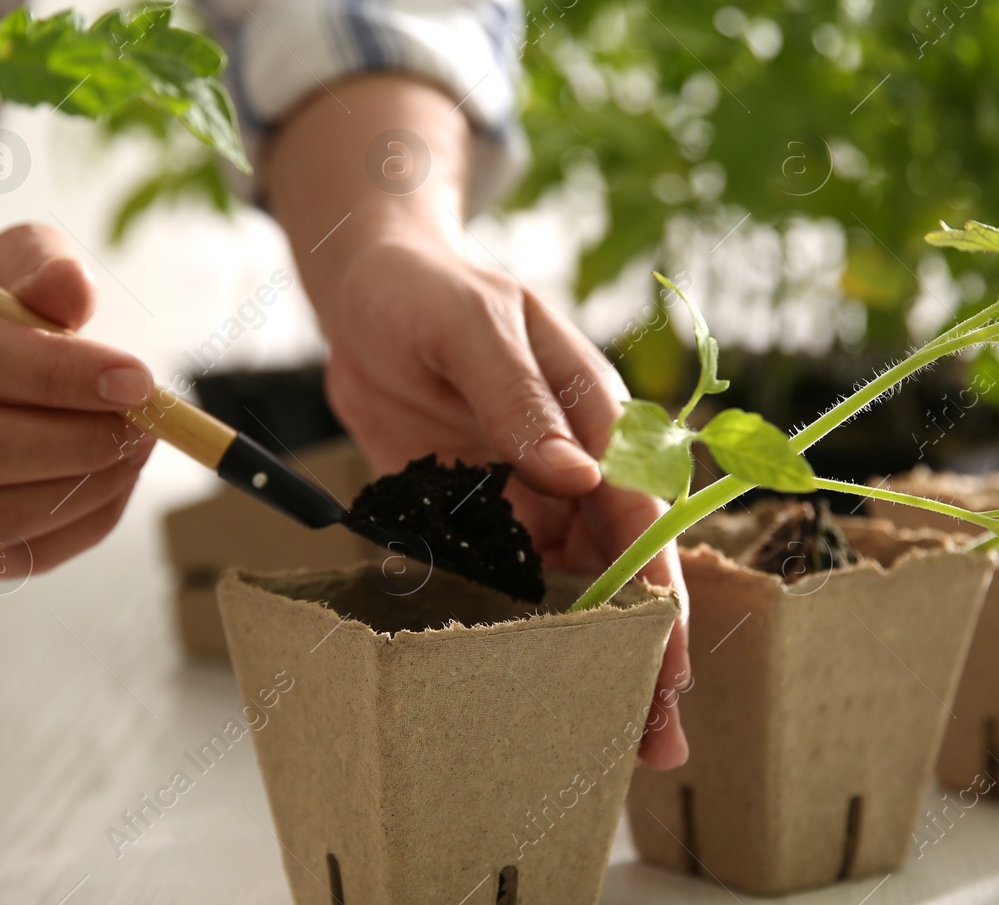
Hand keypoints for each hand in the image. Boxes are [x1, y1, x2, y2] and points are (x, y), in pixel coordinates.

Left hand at [319, 237, 689, 767]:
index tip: (666, 657)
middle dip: (640, 650)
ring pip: (566, 589)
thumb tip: (577, 475)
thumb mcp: (472, 324)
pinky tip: (518, 691)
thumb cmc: (426, 286)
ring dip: (584, 659)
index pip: (638, 510)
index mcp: (594, 414)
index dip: (656, 588)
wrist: (361, 290)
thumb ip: (520, 397)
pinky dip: (512, 634)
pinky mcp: (470, 511)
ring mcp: (520, 494)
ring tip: (603, 740)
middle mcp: (569, 465)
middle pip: (617, 569)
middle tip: (659, 738)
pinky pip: (496, 580)